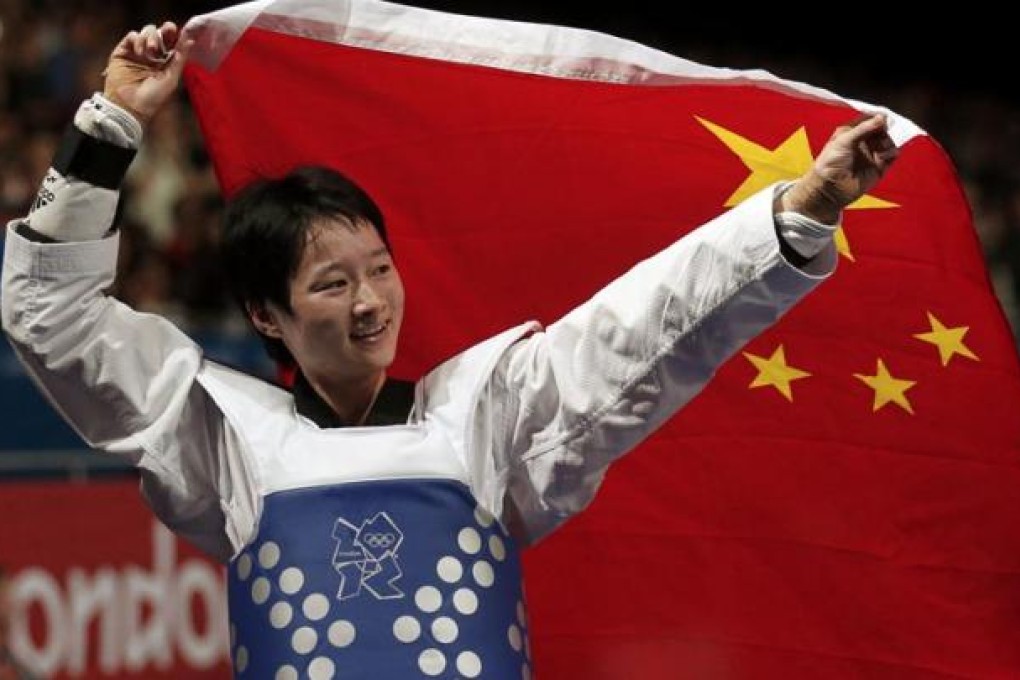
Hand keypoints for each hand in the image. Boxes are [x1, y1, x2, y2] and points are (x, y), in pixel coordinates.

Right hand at [102, 22, 194, 125]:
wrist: (131, 105)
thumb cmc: (154, 97)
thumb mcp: (171, 77)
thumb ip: (180, 58)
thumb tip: (190, 39)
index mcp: (165, 61)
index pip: (171, 41)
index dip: (174, 33)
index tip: (176, 30)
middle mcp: (152, 55)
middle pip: (159, 33)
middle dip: (163, 32)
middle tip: (166, 35)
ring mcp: (137, 52)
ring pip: (146, 32)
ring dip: (150, 37)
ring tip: (149, 52)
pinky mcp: (123, 51)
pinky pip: (132, 36)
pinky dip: (137, 39)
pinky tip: (139, 52)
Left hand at [781, 113, 898, 223]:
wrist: (829, 188)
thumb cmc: (830, 162)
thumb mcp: (844, 140)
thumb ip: (863, 128)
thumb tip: (882, 117)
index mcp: (851, 133)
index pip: (869, 120)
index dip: (877, 117)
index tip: (883, 117)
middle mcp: (862, 142)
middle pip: (881, 129)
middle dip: (885, 129)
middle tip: (882, 131)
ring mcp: (871, 154)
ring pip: (888, 141)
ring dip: (888, 140)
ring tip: (880, 146)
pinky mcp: (879, 167)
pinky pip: (892, 155)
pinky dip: (892, 152)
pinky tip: (883, 155)